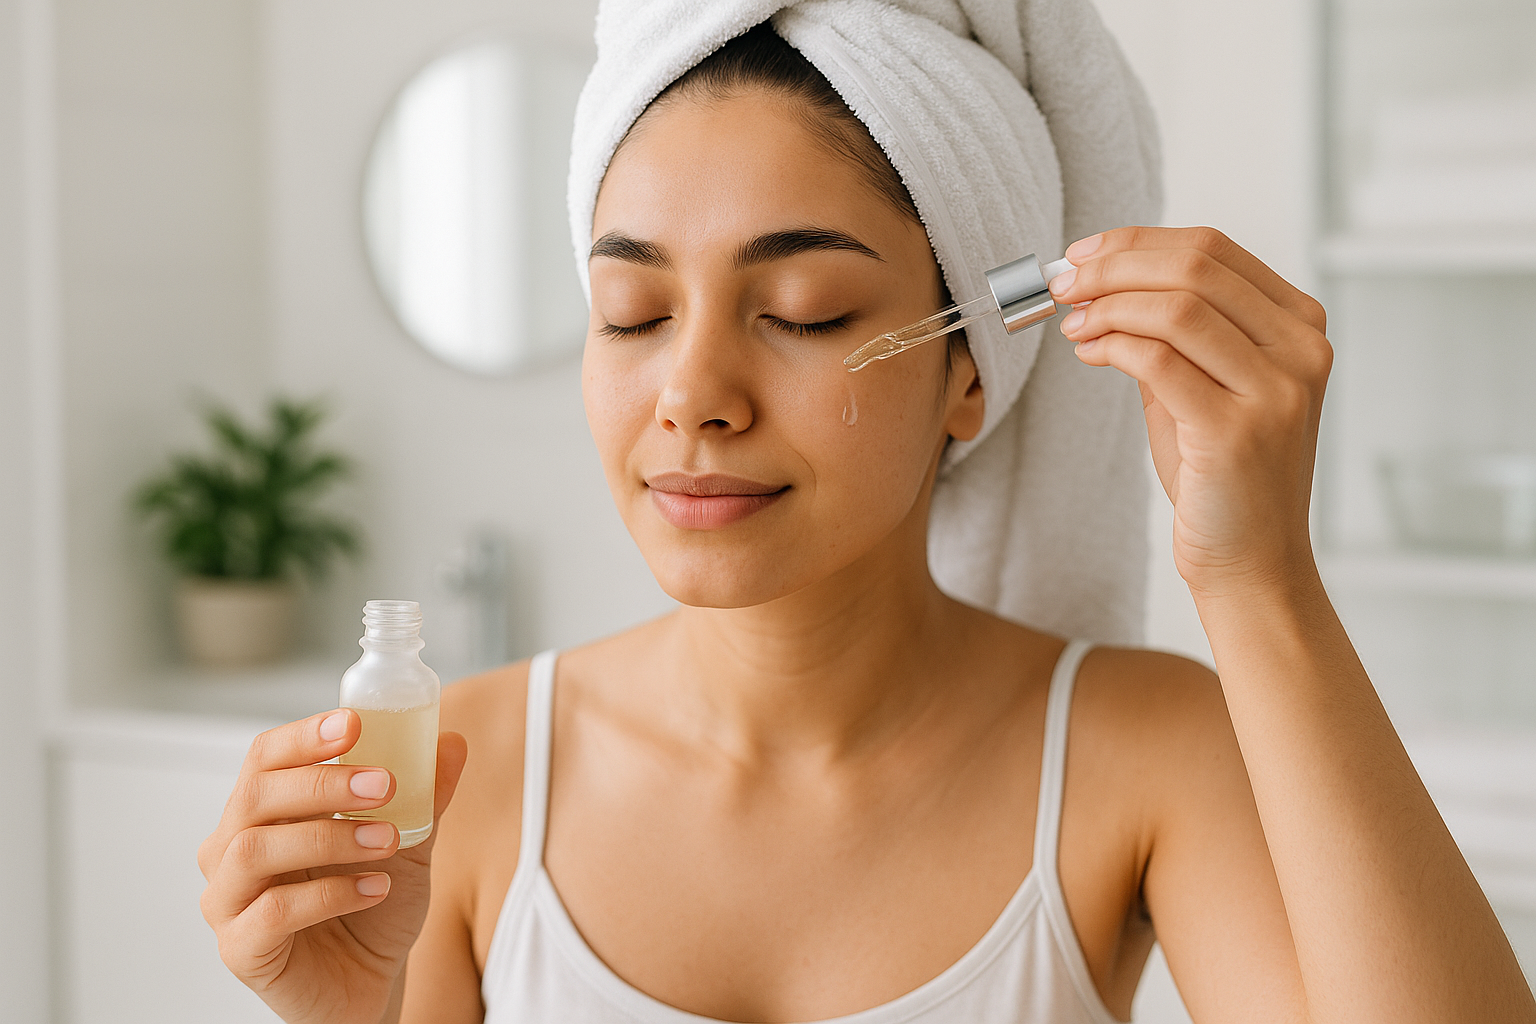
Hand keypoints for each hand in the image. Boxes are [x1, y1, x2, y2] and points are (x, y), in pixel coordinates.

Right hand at [198, 709, 468, 1023]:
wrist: (369, 982)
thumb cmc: (372, 906)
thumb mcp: (407, 843)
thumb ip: (423, 795)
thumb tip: (451, 742)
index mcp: (263, 811)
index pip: (266, 757)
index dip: (304, 735)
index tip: (354, 723)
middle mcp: (231, 849)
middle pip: (257, 795)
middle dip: (324, 783)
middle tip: (384, 783)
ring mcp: (227, 900)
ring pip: (257, 849)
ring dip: (330, 836)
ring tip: (387, 840)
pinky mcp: (240, 948)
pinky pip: (273, 911)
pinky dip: (331, 894)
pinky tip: (375, 889)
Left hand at [1049, 226, 1332, 597]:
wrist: (1250, 560)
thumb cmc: (1220, 476)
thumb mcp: (1202, 386)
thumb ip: (1170, 333)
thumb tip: (1101, 280)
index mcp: (1300, 326)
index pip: (1214, 250)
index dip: (1137, 242)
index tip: (1083, 253)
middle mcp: (1300, 350)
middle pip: (1194, 267)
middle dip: (1114, 266)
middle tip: (1064, 282)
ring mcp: (1276, 390)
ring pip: (1176, 308)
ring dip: (1107, 305)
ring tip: (1070, 321)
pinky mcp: (1237, 430)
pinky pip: (1159, 361)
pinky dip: (1111, 345)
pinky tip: (1087, 352)